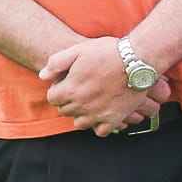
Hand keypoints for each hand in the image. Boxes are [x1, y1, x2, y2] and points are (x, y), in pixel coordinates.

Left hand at [41, 38, 166, 136]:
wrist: (138, 59)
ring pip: (80, 123)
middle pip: (65, 111)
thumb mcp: (78, 50)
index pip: (52, 98)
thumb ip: (56, 63)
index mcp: (71, 88)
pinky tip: (102, 115)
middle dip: (68, 102)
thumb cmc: (109, 52)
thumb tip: (43, 76)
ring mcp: (98, 114)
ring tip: (89, 103)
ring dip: (81, 114)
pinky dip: (99, 126)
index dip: (57, 89)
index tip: (67, 83)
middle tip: (80, 91)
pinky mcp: (115, 118)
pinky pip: (101, 131)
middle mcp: (82, 104)